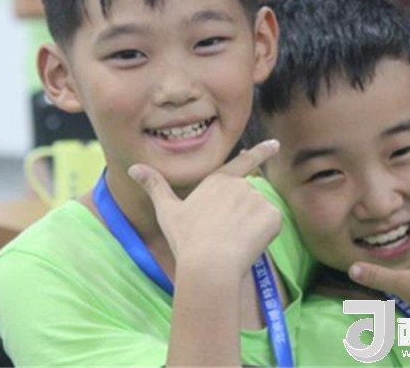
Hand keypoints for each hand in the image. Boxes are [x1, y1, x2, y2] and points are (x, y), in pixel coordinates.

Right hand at [128, 139, 281, 276]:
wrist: (209, 263)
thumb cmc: (186, 238)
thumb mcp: (167, 211)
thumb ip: (155, 186)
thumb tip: (133, 168)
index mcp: (219, 181)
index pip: (244, 162)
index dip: (261, 152)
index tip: (275, 144)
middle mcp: (241, 184)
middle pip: (248, 200)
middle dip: (242, 216)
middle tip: (224, 235)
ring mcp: (258, 199)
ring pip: (260, 213)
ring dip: (252, 226)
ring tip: (233, 242)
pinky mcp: (272, 216)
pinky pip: (272, 225)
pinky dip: (264, 235)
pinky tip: (248, 245)